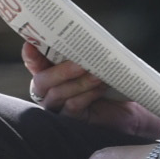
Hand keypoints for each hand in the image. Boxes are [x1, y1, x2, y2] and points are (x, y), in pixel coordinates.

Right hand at [23, 42, 159, 138]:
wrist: (129, 110)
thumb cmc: (109, 82)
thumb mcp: (95, 64)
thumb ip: (83, 53)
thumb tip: (84, 37)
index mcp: (49, 71)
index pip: (33, 62)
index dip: (30, 54)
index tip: (31, 44)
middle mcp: (48, 91)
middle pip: (41, 80)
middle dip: (61, 71)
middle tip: (81, 63)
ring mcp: (57, 108)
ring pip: (57, 94)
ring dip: (79, 82)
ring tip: (97, 74)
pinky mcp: (70, 121)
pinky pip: (72, 106)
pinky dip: (86, 95)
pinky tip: (100, 88)